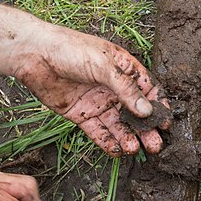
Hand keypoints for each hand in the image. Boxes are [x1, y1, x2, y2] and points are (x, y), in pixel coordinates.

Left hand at [0, 5, 168, 156]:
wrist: (35, 55)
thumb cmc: (71, 50)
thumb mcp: (104, 65)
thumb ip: (126, 89)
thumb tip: (146, 110)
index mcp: (123, 69)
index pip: (147, 90)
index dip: (157, 106)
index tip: (165, 123)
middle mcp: (113, 88)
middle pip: (135, 112)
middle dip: (146, 129)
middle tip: (155, 145)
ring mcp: (98, 102)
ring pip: (118, 124)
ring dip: (128, 138)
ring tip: (136, 150)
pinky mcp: (81, 115)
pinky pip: (98, 131)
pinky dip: (108, 142)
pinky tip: (117, 151)